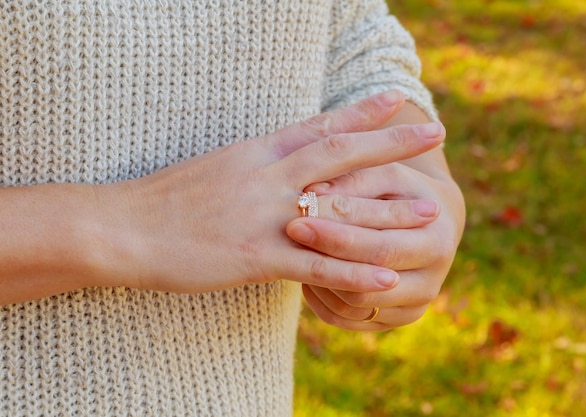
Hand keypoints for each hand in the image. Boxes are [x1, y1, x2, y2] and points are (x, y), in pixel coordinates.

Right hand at [103, 91, 444, 294]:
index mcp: (258, 152)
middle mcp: (269, 176)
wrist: (123, 226)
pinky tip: (386, 279)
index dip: (360, 112)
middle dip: (391, 143)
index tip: (394, 100)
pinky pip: (315, 265)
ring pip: (338, 208)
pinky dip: (353, 272)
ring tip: (430, 212)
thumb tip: (284, 160)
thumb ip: (256, 164)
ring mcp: (265, 216)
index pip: (319, 125)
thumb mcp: (218, 167)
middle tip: (434, 134)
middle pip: (341, 153)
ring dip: (387, 212)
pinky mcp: (255, 257)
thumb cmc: (167, 198)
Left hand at [286, 138, 464, 330]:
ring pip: (353, 305)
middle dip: (325, 257)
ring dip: (320, 279)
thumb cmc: (400, 192)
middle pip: (367, 282)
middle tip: (290, 230)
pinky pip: (345, 318)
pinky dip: (320, 297)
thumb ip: (354, 181)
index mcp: (437, 243)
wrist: (426, 223)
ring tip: (296, 248)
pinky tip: (305, 270)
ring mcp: (411, 308)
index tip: (299, 214)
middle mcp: (431, 283)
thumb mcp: (385, 176)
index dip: (337, 234)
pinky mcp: (390, 320)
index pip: (380, 247)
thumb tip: (313, 192)